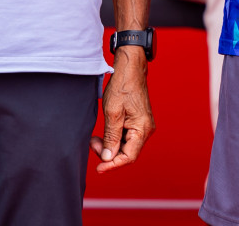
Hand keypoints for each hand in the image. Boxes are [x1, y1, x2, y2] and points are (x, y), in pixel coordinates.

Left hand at [91, 48, 151, 172]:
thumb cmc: (122, 86)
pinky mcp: (137, 122)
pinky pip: (126, 137)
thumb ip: (110, 137)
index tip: (98, 169)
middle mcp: (146, 130)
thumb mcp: (112, 113)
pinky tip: (103, 134)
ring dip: (109, 146)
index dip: (112, 165)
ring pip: (125, 146)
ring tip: (94, 139)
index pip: (128, 157)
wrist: (130, 68)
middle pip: (127, 153)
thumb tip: (107, 157)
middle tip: (92, 144)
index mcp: (143, 129)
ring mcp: (142, 126)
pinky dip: (113, 139)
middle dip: (108, 153)